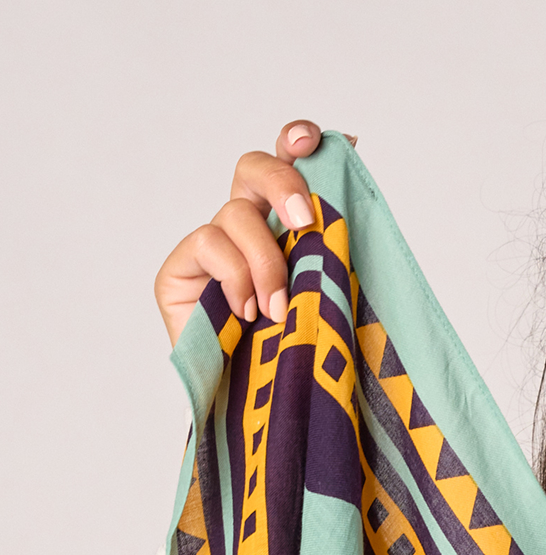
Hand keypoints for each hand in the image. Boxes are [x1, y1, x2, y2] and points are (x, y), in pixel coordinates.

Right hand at [154, 121, 350, 347]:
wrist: (258, 414)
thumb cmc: (302, 359)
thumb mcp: (330, 299)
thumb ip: (336, 251)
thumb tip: (357, 201)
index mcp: (286, 227)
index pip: (289, 165)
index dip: (299, 143)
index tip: (323, 140)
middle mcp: (248, 228)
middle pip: (253, 168)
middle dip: (282, 183)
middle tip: (307, 221)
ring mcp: (212, 248)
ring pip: (236, 214)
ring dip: (265, 261)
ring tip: (278, 311)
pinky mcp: (180, 271)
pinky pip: (208, 245)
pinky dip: (235, 277)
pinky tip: (246, 314)